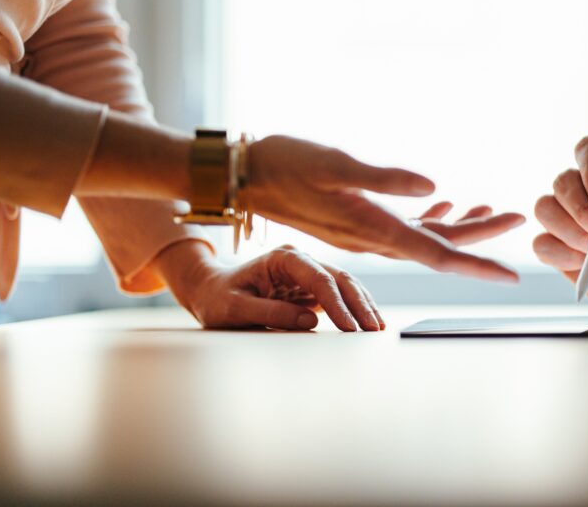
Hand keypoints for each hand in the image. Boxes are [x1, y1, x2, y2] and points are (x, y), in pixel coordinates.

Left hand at [160, 242, 382, 331]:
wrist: (210, 291)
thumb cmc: (217, 298)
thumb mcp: (235, 308)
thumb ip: (271, 312)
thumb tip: (310, 320)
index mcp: (282, 258)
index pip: (319, 278)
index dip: (337, 303)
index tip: (349, 326)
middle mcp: (300, 260)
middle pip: (340, 278)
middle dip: (359, 304)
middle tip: (373, 329)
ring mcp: (308, 272)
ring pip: (346, 284)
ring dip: (363, 305)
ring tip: (377, 328)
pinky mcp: (311, 287)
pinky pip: (340, 295)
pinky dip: (355, 308)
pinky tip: (368, 321)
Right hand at [245, 136, 521, 281]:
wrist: (244, 175)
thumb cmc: (286, 163)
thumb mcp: (337, 164)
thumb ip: (386, 180)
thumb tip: (435, 188)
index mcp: (375, 229)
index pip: (439, 254)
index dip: (478, 264)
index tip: (511, 274)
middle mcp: (375, 238)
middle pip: (440, 246)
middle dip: (482, 237)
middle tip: (516, 217)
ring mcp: (367, 231)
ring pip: (425, 236)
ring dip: (461, 226)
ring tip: (491, 211)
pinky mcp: (358, 219)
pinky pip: (404, 226)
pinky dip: (431, 217)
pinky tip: (446, 205)